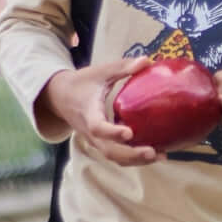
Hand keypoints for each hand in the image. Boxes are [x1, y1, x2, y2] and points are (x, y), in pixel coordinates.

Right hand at [39, 55, 162, 165]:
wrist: (61, 97)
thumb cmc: (82, 83)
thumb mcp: (100, 72)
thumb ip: (122, 68)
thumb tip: (146, 61)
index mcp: (88, 114)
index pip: (98, 127)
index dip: (112, 132)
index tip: (129, 133)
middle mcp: (91, 132)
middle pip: (109, 151)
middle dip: (131, 154)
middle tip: (152, 152)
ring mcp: (96, 141)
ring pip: (114, 157)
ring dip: (137, 160)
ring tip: (161, 156)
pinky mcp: (103, 144)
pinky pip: (117, 156)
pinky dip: (135, 158)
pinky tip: (156, 154)